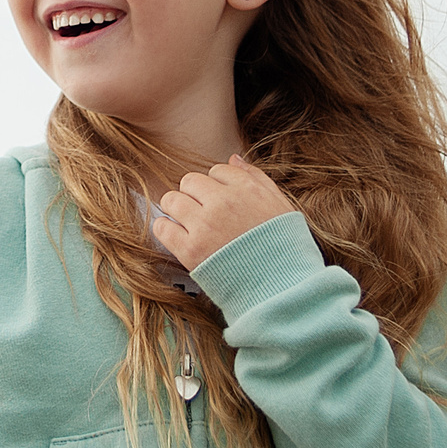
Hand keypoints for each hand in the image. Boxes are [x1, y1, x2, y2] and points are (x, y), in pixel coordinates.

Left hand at [150, 154, 295, 271]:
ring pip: (171, 199)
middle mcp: (223, 202)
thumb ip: (257, 178)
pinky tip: (181, 239)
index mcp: (247, 189)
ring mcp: (204, 225)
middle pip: (190, 182)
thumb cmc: (285, 248)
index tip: (224, 204)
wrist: (281, 289)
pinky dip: (167, 231)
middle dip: (196, 196)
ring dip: (178, 211)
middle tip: (204, 215)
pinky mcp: (190, 250)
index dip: (219, 187)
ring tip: (191, 226)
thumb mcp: (281, 205)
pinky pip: (162, 227)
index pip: (217, 171)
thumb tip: (233, 158)